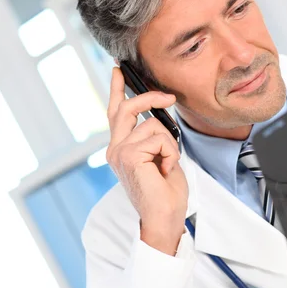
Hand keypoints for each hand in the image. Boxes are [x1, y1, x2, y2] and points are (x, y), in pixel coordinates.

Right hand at [106, 67, 187, 254]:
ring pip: (153, 125)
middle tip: (170, 97)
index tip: (118, 69)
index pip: (115, 113)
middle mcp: (115, 150)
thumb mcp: (161, 157)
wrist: (164, 217)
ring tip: (167, 166)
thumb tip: (160, 114)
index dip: (117, 89)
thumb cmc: (165, 192)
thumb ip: (154, 137)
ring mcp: (119, 152)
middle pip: (126, 108)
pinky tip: (165, 170)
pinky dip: (171, 152)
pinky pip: (159, 138)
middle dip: (149, 97)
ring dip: (170, 144)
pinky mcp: (129, 155)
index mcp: (121, 149)